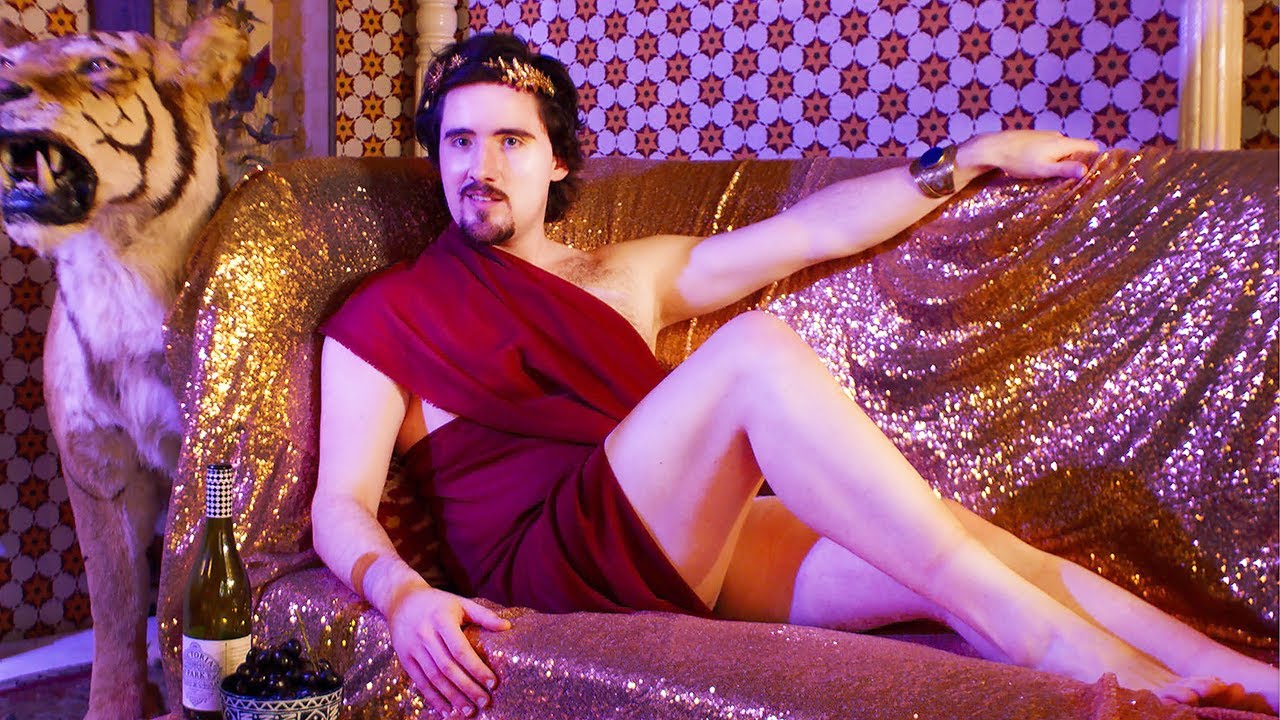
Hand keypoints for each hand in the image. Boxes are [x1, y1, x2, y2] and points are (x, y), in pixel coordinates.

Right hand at [388, 584, 512, 716]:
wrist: (401, 600)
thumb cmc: (437, 603)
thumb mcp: (459, 603)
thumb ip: (483, 615)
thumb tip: (507, 627)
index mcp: (441, 619)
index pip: (460, 649)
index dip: (477, 668)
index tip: (493, 683)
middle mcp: (425, 634)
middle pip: (447, 667)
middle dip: (467, 687)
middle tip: (484, 702)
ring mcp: (412, 648)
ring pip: (434, 678)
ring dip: (452, 697)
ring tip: (469, 710)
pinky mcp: (404, 658)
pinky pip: (420, 682)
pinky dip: (433, 698)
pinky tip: (446, 710)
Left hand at [958, 130, 1101, 181]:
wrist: (993, 148)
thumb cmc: (1018, 161)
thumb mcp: (1043, 169)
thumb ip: (1064, 169)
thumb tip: (1086, 171)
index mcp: (1063, 143)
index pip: (1091, 147)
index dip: (1096, 159)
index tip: (1093, 173)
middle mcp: (1057, 136)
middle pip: (1078, 148)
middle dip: (1078, 162)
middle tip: (1074, 180)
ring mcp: (1045, 136)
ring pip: (1063, 149)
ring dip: (1063, 161)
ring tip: (1056, 177)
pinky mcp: (1035, 139)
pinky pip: (1050, 148)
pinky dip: (1051, 157)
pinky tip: (1041, 169)